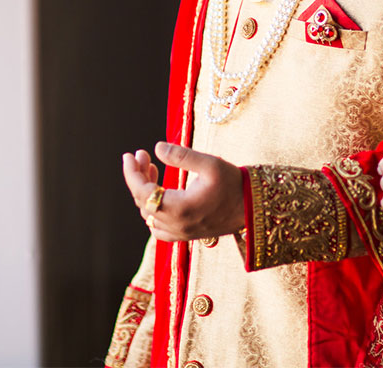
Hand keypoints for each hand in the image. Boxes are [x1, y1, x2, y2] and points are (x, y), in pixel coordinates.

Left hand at [119, 142, 245, 241]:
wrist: (253, 208)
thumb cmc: (234, 184)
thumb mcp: (210, 164)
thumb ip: (182, 156)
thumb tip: (157, 148)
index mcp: (180, 208)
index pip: (143, 192)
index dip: (132, 173)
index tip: (130, 155)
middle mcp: (176, 225)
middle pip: (143, 201)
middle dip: (139, 176)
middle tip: (143, 155)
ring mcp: (180, 233)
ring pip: (149, 214)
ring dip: (145, 191)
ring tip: (152, 167)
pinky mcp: (185, 235)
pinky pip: (158, 228)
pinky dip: (152, 210)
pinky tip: (158, 193)